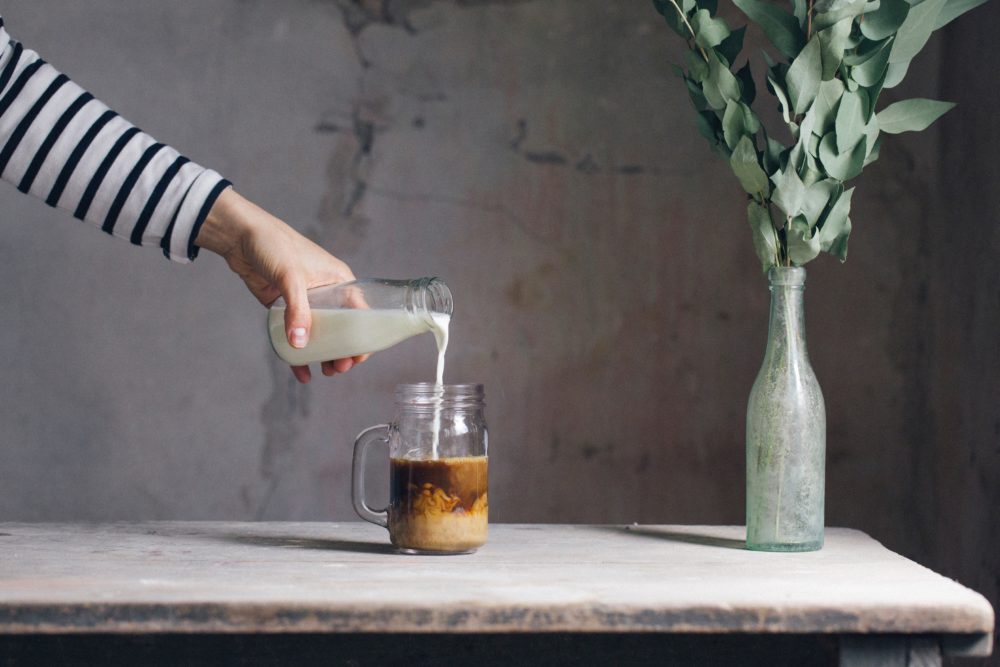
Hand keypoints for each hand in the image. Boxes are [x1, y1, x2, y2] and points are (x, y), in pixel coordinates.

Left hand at [196, 187, 367, 382]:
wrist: (239, 235)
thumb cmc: (273, 244)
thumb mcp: (290, 276)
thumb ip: (297, 310)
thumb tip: (300, 344)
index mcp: (339, 280)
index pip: (360, 313)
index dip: (363, 337)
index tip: (358, 357)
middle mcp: (326, 293)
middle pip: (342, 328)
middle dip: (343, 351)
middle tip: (338, 369)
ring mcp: (305, 302)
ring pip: (320, 335)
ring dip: (324, 355)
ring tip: (325, 372)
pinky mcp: (284, 308)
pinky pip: (296, 334)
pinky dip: (299, 354)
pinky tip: (301, 373)